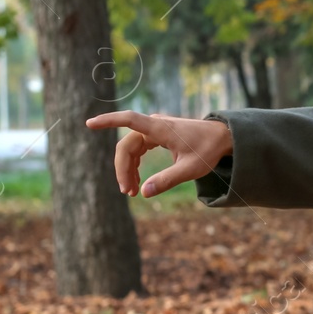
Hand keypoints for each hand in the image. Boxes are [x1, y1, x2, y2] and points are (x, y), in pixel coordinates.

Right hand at [85, 111, 233, 196]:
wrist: (223, 138)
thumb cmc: (209, 150)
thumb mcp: (191, 169)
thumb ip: (167, 180)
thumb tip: (144, 193)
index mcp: (160, 129)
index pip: (128, 120)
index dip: (108, 121)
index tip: (89, 123)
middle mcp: (154, 126)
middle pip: (126, 146)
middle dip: (123, 169)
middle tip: (128, 192)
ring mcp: (154, 130)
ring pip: (130, 149)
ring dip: (128, 169)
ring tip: (132, 191)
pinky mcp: (157, 136)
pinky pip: (138, 149)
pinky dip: (135, 165)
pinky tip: (137, 181)